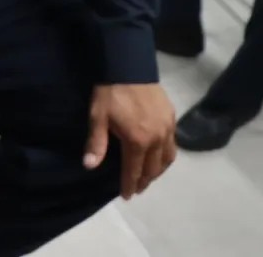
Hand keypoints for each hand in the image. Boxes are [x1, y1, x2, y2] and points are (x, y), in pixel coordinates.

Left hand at [84, 84, 175, 198]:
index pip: (134, 170)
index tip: (127, 196)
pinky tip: (159, 155)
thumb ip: (96, 143)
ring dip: (158, 171)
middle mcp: (157, 138)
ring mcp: (168, 128)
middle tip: (137, 188)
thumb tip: (89, 166)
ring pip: (167, 158)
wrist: (128, 66)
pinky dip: (167, 156)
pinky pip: (173, 144)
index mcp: (138, 140)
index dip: (130, 184)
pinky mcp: (172, 117)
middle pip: (153, 168)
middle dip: (145, 181)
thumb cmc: (110, 92)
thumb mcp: (97, 117)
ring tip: (149, 177)